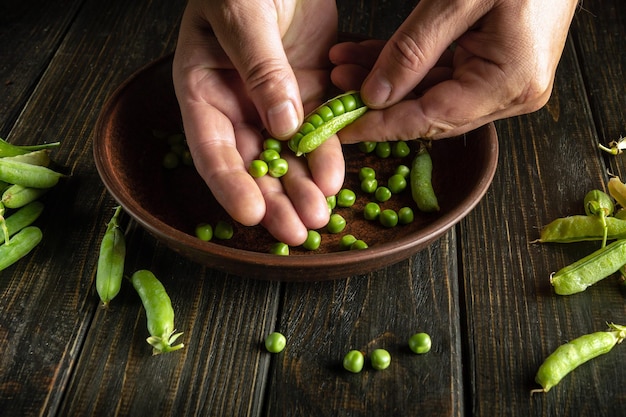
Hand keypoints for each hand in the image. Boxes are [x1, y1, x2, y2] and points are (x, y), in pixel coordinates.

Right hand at [172, 0, 341, 244]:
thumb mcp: (242, 15)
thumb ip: (259, 68)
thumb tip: (283, 125)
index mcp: (203, 88)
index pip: (211, 148)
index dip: (230, 184)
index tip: (251, 214)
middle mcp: (236, 104)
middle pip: (253, 163)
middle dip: (274, 201)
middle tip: (295, 232)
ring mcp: (274, 101)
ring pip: (287, 156)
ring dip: (303, 188)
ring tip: (320, 218)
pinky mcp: (308, 92)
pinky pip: (319, 131)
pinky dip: (327, 156)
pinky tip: (336, 182)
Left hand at [329, 0, 578, 142]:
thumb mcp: (458, 0)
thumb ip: (413, 49)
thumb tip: (375, 94)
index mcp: (510, 82)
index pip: (431, 118)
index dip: (382, 125)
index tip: (342, 126)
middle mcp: (512, 93)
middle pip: (430, 112)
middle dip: (379, 100)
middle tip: (336, 90)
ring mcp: (507, 83)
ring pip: (433, 95)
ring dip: (388, 81)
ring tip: (345, 67)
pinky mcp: (498, 68)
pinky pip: (445, 77)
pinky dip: (409, 68)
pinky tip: (373, 58)